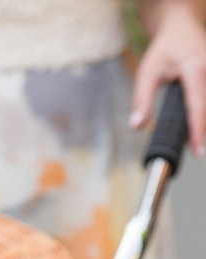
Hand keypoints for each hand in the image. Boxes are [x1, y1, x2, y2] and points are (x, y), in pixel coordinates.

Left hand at [131, 2, 205, 154]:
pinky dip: (204, 114)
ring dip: (204, 123)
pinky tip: (199, 128)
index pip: (197, 105)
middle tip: (198, 152)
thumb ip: (142, 100)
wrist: (181, 28)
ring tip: (198, 142)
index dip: (197, 130)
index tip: (198, 149)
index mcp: (194, 68)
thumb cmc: (164, 49)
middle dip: (203, 131)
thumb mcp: (147, 71)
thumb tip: (137, 126)